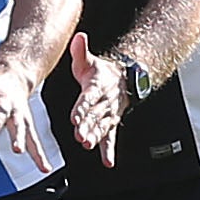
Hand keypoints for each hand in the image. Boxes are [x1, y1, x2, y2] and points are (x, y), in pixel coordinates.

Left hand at [0, 61, 41, 155]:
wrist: (13, 74)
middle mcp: (5, 102)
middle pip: (0, 112)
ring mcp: (17, 114)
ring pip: (19, 126)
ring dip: (19, 138)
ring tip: (17, 150)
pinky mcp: (25, 124)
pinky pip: (34, 141)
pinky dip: (39, 155)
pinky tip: (44, 168)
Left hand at [67, 33, 127, 166]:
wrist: (124, 79)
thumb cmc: (100, 72)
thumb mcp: (88, 61)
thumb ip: (81, 52)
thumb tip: (78, 37)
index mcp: (96, 87)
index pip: (87, 98)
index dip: (81, 108)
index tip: (74, 117)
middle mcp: (104, 102)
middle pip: (94, 116)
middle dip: (87, 126)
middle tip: (79, 136)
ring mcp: (108, 114)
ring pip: (101, 127)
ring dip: (95, 137)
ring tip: (88, 145)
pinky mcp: (111, 124)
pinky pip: (110, 138)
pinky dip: (109, 150)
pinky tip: (108, 162)